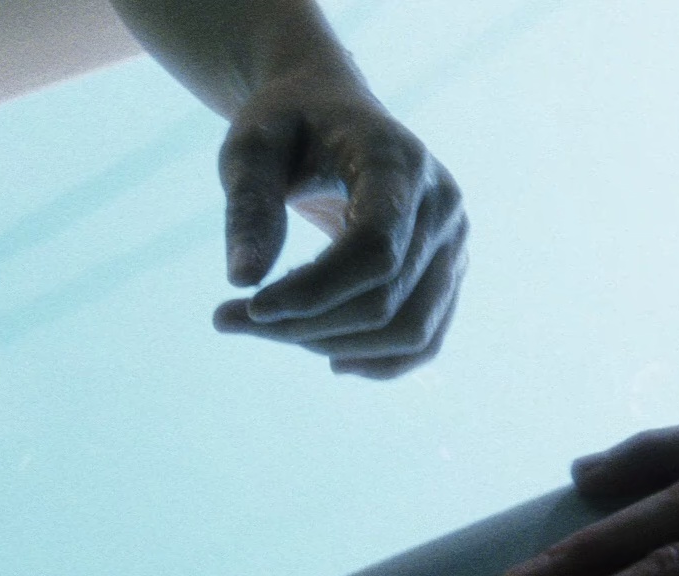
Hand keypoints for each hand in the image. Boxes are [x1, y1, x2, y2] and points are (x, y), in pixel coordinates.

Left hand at [210, 69, 466, 379]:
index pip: (374, 250)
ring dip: (331, 346)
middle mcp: (441, 206)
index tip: (248, 306)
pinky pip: (425, 339)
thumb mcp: (251, 147)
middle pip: (386, 300)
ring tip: (268, 328)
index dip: (314, 291)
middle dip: (305, 325)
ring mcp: (452, 243)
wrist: (328, 110)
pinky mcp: (447, 272)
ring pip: (409, 330)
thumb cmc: (285, 125)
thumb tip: (243, 280)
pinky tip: (328, 359)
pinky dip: (378, 362)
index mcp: (400, 163)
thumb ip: (248, 205)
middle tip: (227, 317)